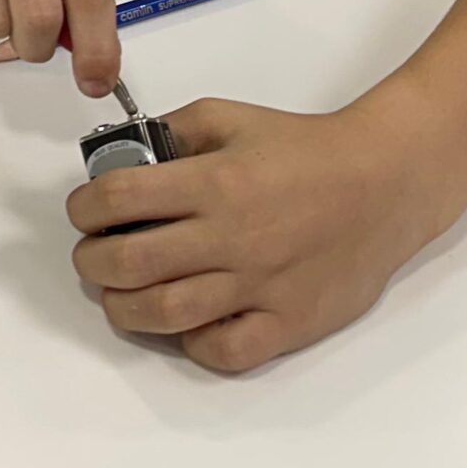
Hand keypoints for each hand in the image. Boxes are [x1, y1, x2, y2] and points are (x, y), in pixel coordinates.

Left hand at [67, 96, 448, 372]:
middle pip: (132, 263)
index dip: (86, 208)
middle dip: (92, 262)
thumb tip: (122, 154)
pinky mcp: (288, 323)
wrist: (382, 183)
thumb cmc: (303, 149)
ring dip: (125, 309)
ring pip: (168, 313)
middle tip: (91, 257)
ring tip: (119, 296)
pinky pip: (226, 351)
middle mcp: (230, 238)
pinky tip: (183, 324)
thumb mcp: (230, 117)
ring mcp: (259, 286)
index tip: (84, 213)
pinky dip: (193, 344)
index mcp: (213, 182)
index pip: (120, 198)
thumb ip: (173, 131)